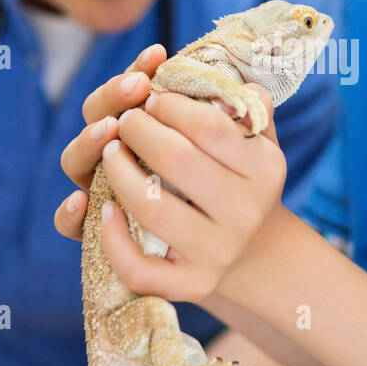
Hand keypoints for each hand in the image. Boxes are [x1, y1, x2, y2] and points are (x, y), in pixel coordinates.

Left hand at [54, 46, 283, 303]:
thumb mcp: (256, 141)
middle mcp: (244, 213)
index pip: (209, 126)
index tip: (153, 96)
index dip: (170, 105)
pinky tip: (101, 207)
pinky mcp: (188, 286)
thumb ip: (244, 106)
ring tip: (109, 150)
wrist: (256, 253)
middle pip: (176, 160)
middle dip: (138, 130)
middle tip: (127, 120)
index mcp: (265, 170)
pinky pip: (139, 269)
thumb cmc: (243, 181)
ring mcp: (216, 253)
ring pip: (150, 210)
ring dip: (117, 172)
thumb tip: (226, 79)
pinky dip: (112, 239)